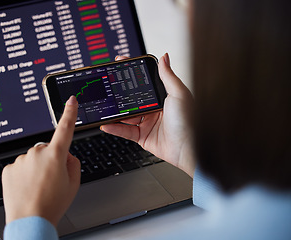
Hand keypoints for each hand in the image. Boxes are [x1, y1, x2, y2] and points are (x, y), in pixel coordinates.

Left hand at [2, 96, 80, 225]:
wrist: (30, 221)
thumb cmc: (53, 204)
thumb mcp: (74, 183)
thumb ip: (73, 163)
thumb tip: (66, 155)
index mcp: (56, 155)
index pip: (65, 128)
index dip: (70, 113)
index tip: (71, 100)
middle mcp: (37, 153)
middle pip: (48, 149)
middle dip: (51, 159)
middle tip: (51, 180)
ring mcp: (21, 160)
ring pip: (33, 158)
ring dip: (36, 168)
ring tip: (38, 187)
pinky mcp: (9, 167)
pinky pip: (20, 166)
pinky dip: (24, 174)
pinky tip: (27, 187)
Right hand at [101, 54, 194, 176]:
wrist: (188, 148)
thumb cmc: (189, 120)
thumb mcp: (179, 93)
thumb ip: (168, 76)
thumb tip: (164, 57)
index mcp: (163, 97)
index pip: (144, 81)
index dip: (132, 73)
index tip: (120, 63)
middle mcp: (154, 109)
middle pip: (132, 99)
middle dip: (119, 93)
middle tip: (108, 85)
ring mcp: (147, 123)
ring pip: (126, 115)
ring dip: (115, 112)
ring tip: (105, 106)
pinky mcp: (142, 137)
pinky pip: (125, 131)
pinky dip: (115, 128)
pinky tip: (106, 124)